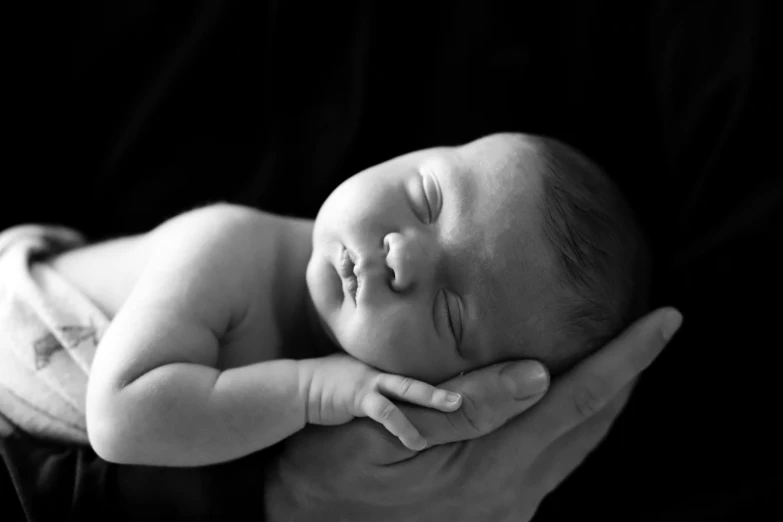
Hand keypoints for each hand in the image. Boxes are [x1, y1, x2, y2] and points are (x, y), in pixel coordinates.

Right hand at [265, 308, 682, 521]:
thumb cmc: (328, 476)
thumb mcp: (381, 431)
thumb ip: (460, 405)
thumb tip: (539, 375)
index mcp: (489, 468)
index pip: (579, 402)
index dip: (627, 359)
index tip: (665, 322)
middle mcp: (512, 495)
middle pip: (591, 426)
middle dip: (628, 375)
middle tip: (651, 330)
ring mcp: (506, 510)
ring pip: (577, 446)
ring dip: (604, 399)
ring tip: (620, 358)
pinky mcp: (493, 514)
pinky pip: (553, 462)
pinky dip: (573, 423)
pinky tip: (564, 401)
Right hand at [302, 353, 461, 449]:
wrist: (302, 386)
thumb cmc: (332, 380)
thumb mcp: (361, 370)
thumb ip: (383, 372)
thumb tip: (403, 381)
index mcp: (385, 362)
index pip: (419, 363)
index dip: (446, 366)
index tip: (473, 370)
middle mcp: (382, 368)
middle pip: (421, 371)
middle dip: (447, 375)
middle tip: (474, 380)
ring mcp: (371, 381)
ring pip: (408, 388)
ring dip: (433, 397)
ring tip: (456, 406)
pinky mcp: (359, 397)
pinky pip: (386, 412)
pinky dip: (403, 427)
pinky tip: (417, 442)